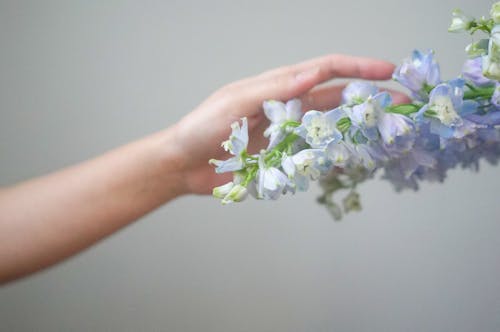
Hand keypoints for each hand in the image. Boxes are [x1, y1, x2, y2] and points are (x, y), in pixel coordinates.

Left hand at [172, 54, 408, 194]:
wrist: (184, 165)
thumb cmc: (202, 129)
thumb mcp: (236, 103)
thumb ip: (274, 89)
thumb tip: (313, 74)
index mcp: (278, 86)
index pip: (325, 70)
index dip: (358, 67)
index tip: (389, 70)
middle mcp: (288, 106)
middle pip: (336, 97)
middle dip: (370, 96)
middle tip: (401, 102)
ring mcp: (287, 132)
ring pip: (331, 125)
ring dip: (359, 125)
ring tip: (388, 130)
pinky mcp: (283, 156)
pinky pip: (315, 153)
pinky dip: (336, 153)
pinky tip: (354, 157)